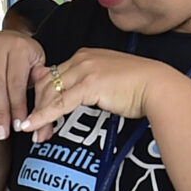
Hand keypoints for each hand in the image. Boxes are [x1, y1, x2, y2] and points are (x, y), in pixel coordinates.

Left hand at [19, 47, 166, 136]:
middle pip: (46, 83)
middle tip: (33, 130)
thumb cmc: (139, 88)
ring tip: (34, 134)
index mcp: (85, 56)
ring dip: (38, 116)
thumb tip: (71, 100)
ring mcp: (85, 70)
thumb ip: (87, 85)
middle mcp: (82, 59)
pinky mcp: (89, 85)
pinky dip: (43, 116)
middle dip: (36, 108)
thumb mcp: (107, 81)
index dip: (41, 96)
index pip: (53, 75)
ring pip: (49, 94)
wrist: (158, 87)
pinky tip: (34, 126)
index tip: (38, 114)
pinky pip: (59, 103)